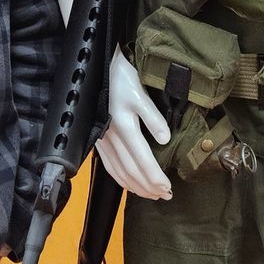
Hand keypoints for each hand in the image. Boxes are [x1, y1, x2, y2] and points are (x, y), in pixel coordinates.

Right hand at [94, 51, 172, 200]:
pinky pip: (109, 165)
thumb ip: (153, 118)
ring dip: (135, 186)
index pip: (143, 161)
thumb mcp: (140, 92)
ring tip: (151, 194)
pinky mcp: (98, 139)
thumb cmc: (120, 76)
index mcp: (124, 126)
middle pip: (131, 171)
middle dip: (148, 187)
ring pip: (119, 172)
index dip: (155, 178)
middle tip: (165, 196)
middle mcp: (112, 137)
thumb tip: (165, 141)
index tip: (168, 188)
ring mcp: (103, 140)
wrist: (95, 67)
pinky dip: (120, 178)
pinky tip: (129, 183)